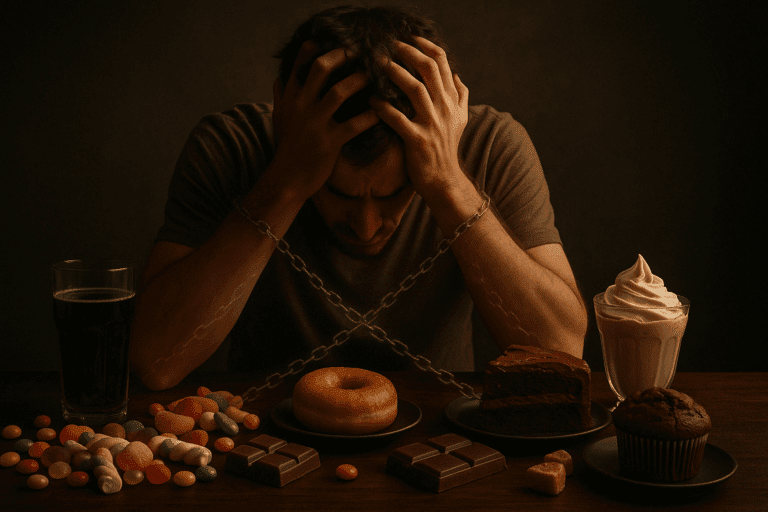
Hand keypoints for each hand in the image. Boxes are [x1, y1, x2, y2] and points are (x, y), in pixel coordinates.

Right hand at [271, 41, 378, 200]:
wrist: (287, 179)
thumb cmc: (287, 147)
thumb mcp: (279, 118)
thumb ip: (280, 96)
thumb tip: (279, 78)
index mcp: (291, 98)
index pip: (301, 64)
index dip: (317, 48)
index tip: (333, 39)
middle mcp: (302, 106)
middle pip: (321, 69)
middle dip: (343, 55)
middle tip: (361, 50)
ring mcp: (315, 123)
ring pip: (339, 92)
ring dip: (359, 80)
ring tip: (375, 74)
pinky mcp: (329, 142)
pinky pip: (354, 124)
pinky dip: (370, 116)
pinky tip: (383, 111)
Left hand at [369, 37, 468, 197]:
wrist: (445, 181)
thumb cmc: (447, 149)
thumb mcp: (461, 120)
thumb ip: (461, 95)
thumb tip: (457, 74)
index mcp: (452, 100)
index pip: (442, 63)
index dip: (424, 45)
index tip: (407, 37)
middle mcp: (445, 109)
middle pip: (429, 69)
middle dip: (408, 52)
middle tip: (388, 45)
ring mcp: (432, 125)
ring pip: (416, 89)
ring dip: (395, 73)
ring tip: (378, 64)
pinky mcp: (418, 141)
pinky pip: (398, 119)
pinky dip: (383, 108)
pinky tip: (371, 100)